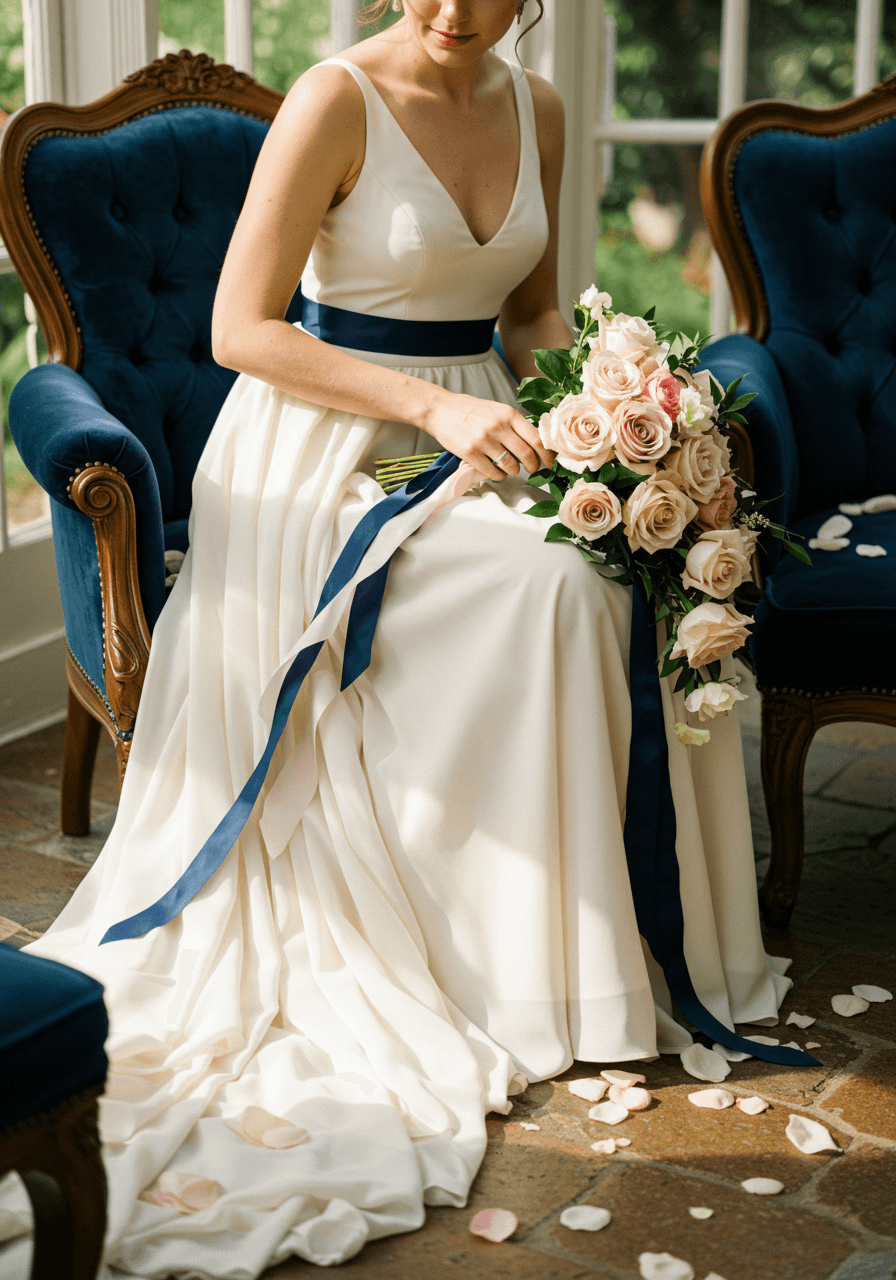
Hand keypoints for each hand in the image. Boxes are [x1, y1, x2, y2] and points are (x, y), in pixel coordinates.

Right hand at [423, 389, 554, 480]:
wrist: (440, 409)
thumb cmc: (470, 411)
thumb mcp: (497, 410)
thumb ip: (514, 424)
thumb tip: (536, 443)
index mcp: (509, 414)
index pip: (536, 438)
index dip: (546, 453)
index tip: (549, 461)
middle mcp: (498, 427)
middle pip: (526, 454)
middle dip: (533, 466)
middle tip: (531, 468)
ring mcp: (484, 440)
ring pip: (510, 466)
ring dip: (513, 471)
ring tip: (509, 468)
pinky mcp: (470, 453)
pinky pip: (493, 472)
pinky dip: (498, 476)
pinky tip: (496, 472)